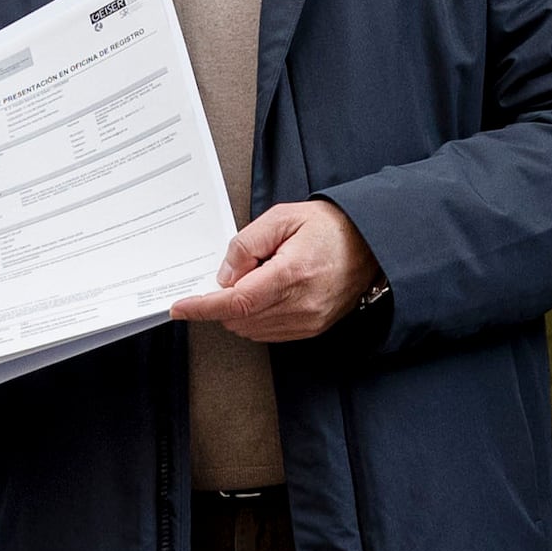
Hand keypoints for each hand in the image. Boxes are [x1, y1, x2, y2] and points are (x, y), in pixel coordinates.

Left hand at [174, 200, 374, 344]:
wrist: (370, 243)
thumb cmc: (331, 227)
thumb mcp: (282, 217)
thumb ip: (246, 244)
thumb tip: (224, 275)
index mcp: (292, 273)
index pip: (237, 301)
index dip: (204, 307)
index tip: (181, 307)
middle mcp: (301, 303)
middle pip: (240, 318)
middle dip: (224, 300)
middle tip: (238, 272)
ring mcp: (308, 320)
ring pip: (251, 329)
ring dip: (240, 310)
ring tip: (260, 279)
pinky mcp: (313, 328)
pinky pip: (269, 333)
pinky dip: (256, 318)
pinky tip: (267, 294)